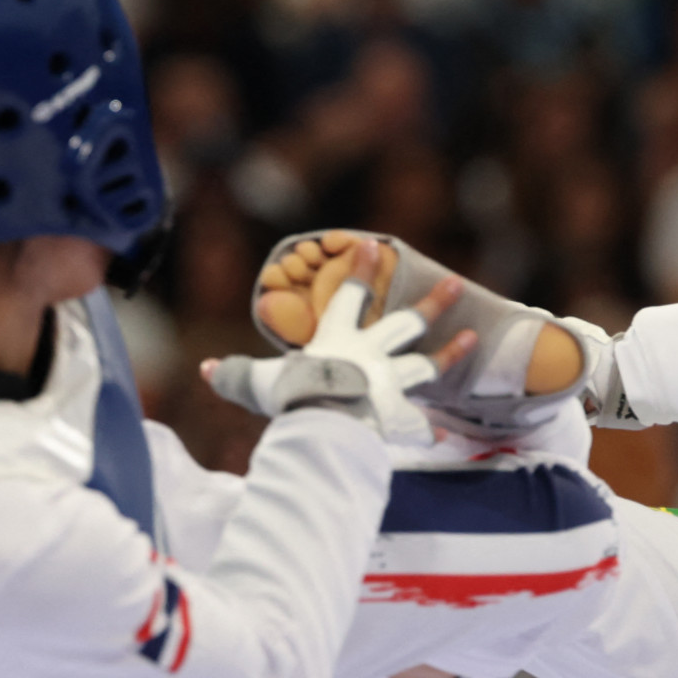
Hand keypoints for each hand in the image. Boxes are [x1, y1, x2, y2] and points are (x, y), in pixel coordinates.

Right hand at [204, 241, 475, 443]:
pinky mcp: (397, 417)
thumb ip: (232, 375)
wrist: (322, 422)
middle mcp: (371, 356)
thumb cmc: (288, 396)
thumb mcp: (253, 383)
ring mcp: (389, 385)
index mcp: (337, 340)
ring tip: (472, 336)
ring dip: (450, 352)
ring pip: (426, 363)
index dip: (361, 267)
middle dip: (430, 301)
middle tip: (452, 281)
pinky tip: (435, 434)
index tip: (374, 243)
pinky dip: (423, 429)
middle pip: (407, 323)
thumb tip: (206, 369)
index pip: (352, 296)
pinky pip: (415, 423)